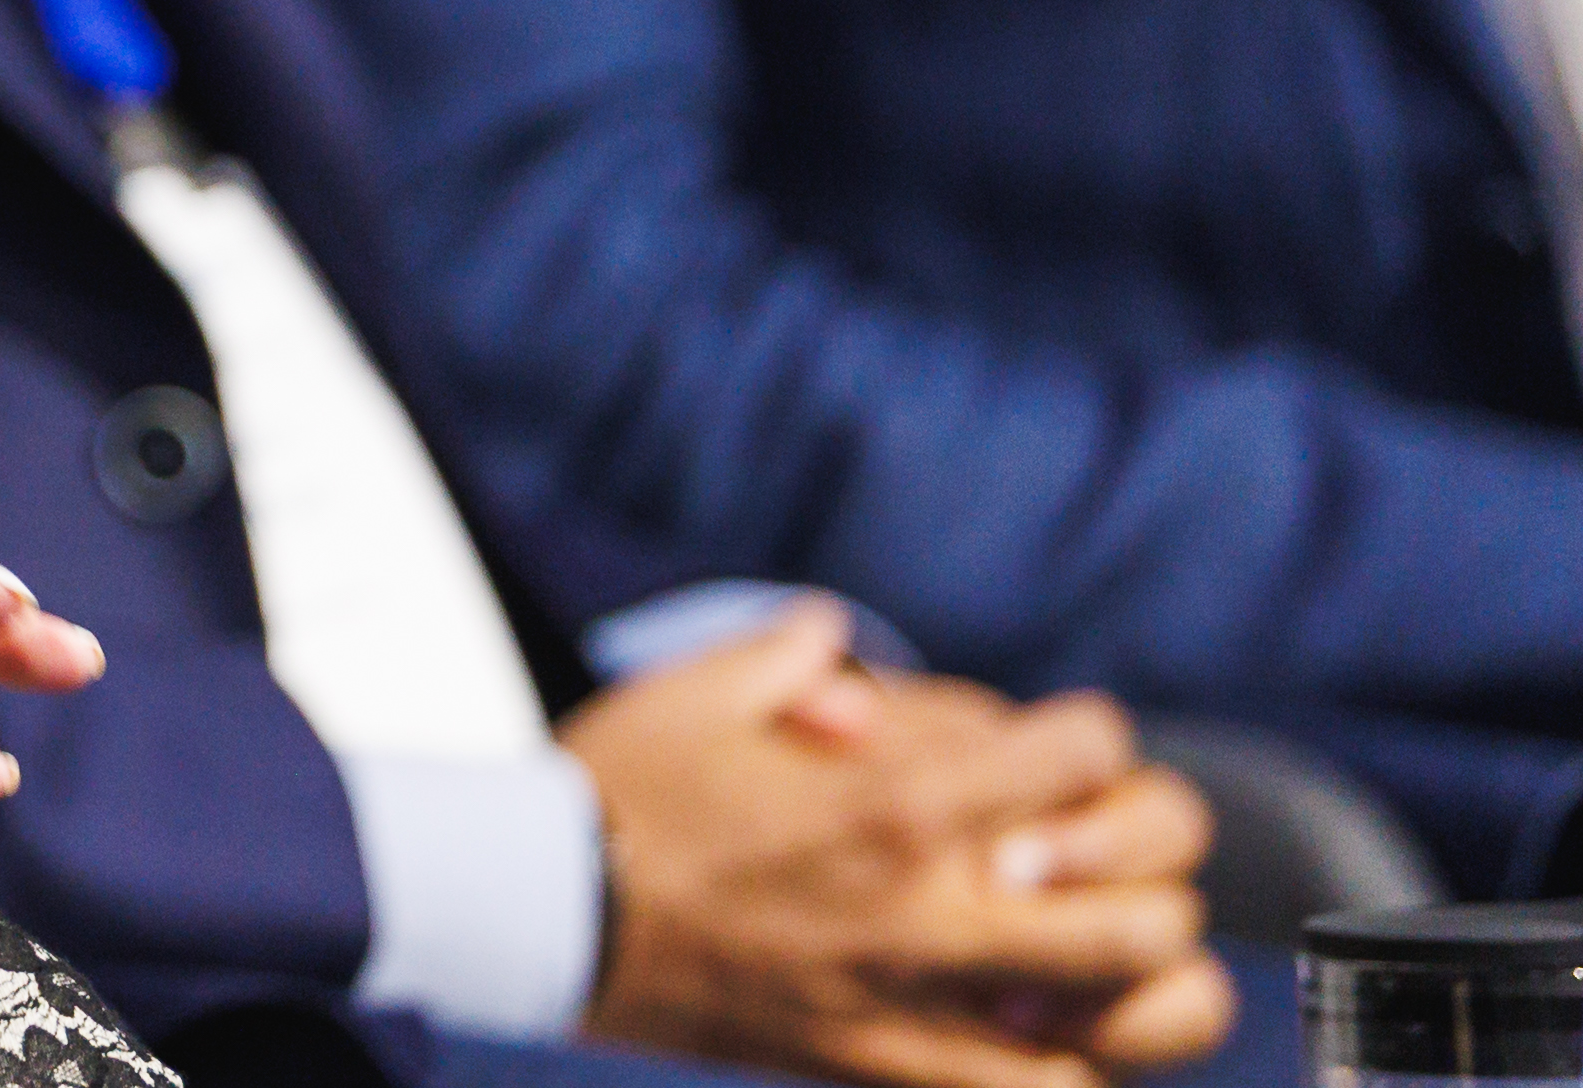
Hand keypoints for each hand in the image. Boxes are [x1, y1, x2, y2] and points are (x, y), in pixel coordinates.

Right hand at [571, 604, 1229, 1087]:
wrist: (552, 914)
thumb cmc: (621, 794)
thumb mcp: (702, 685)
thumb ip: (795, 655)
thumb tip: (843, 653)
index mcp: (895, 799)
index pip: (1087, 751)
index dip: (1087, 736)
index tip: (1054, 746)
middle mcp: (932, 909)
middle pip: (1148, 904)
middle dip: (1141, 870)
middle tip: (1089, 854)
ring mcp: (923, 1006)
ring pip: (1128, 1019)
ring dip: (1144, 985)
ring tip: (1110, 959)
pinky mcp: (890, 1074)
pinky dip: (1076, 1065)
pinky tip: (1055, 1032)